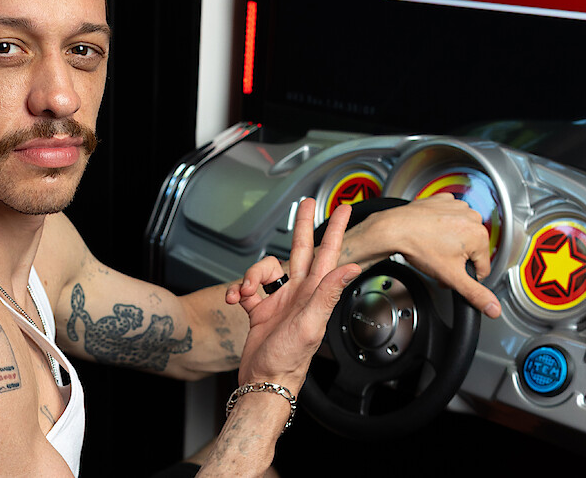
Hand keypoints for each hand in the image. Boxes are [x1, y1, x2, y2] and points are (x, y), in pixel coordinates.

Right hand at [225, 199, 360, 392]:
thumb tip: (350, 268)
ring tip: (246, 290)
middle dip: (302, 226)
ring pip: (266, 269)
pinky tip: (235, 299)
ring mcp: (280, 301)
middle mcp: (299, 293)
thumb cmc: (289, 361)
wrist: (263, 381)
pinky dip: (238, 290)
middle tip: (305, 203)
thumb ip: (328, 293)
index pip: (328, 253)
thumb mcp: (310, 324)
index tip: (344, 209)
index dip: (335, 229)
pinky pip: (247, 289)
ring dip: (251, 274)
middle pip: (301, 250)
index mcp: (315, 293)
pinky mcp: (261, 310)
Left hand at [342, 193, 501, 318]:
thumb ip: (475, 294)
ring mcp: (457, 206)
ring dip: (450, 243)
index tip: (450, 274)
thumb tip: (493, 308)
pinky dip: (441, 225)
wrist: (394, 230)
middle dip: (458, 260)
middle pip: (472, 250)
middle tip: (439, 261)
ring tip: (434, 247)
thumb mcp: (451, 276)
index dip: (465, 276)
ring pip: (460, 234)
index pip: (483, 267)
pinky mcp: (443, 200)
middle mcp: (471, 217)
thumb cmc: (419, 247)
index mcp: (479, 235)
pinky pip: (448, 218)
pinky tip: (431, 233)